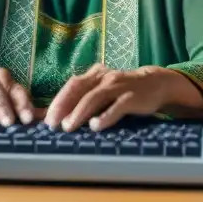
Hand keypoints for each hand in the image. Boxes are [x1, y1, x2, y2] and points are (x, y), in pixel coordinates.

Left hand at [43, 64, 169, 131]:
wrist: (156, 83)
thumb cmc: (122, 91)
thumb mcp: (101, 91)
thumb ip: (80, 100)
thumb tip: (49, 116)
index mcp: (95, 74)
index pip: (72, 85)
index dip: (58, 100)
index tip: (46, 119)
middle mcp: (104, 77)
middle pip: (80, 89)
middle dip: (64, 106)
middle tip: (53, 124)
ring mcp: (119, 86)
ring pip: (95, 97)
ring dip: (80, 112)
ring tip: (68, 127)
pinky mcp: (132, 97)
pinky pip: (117, 106)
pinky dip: (105, 116)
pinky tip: (96, 126)